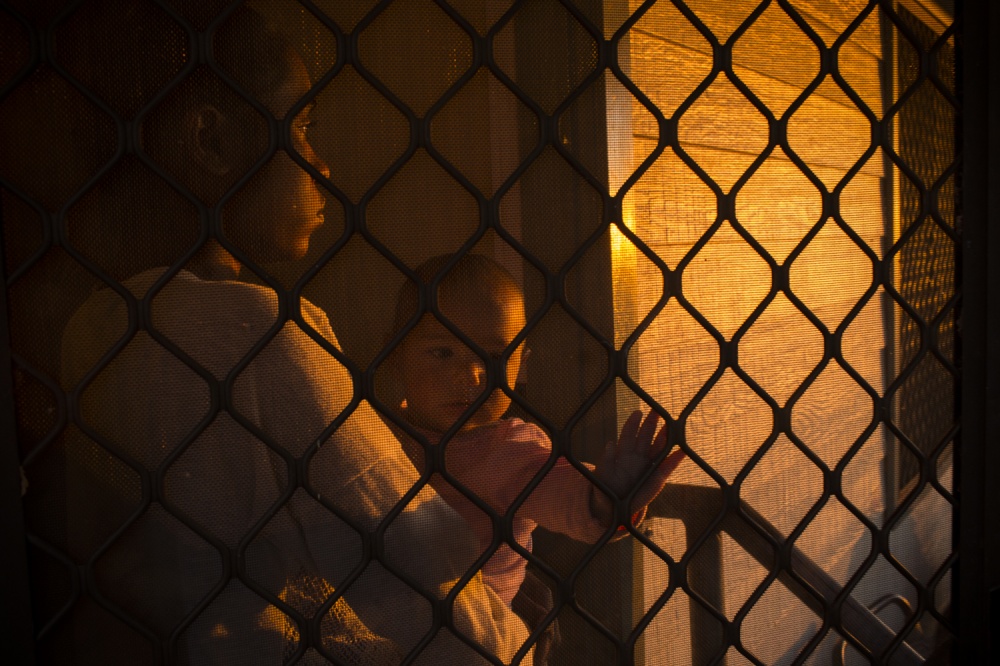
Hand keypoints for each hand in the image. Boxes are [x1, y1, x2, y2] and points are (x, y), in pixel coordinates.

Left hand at [591, 410, 684, 527]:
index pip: (629, 434)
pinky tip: (682, 451)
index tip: (638, 412)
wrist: (614, 508)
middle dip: (652, 422)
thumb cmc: (606, 489)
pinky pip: (668, 466)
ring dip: (665, 436)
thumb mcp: (602, 475)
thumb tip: (610, 443)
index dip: (633, 423)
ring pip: (658, 447)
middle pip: (646, 435)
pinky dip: (675, 459)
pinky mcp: (658, 478)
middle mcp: (637, 456)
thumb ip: (607, 460)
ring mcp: (648, 465)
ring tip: (673, 426)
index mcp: (623, 453)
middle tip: (658, 410)